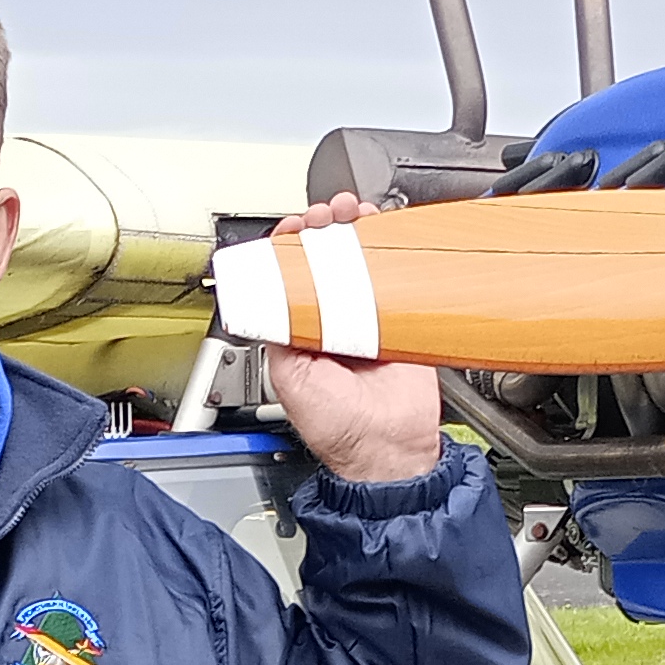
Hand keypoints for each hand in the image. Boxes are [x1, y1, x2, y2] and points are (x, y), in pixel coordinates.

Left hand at [263, 191, 445, 488]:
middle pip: (325, 263)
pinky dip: (391, 253)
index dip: (288, 249)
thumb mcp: (289, 378)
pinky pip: (396, 280)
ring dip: (353, 234)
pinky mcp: (400, 322)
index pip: (290, 278)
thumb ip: (277, 334)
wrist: (388, 450)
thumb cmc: (339, 428)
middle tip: (323, 217)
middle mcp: (333, 323)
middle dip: (321, 232)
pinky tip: (381, 235)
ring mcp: (368, 320)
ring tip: (350, 215)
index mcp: (301, 335)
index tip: (291, 231)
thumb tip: (264, 296)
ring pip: (359, 264)